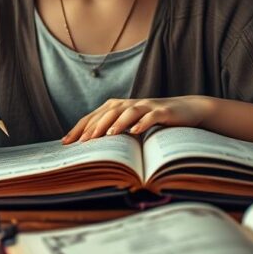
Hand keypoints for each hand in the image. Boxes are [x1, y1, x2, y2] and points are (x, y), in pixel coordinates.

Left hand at [62, 96, 213, 143]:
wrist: (186, 110)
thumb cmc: (154, 120)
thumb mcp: (131, 125)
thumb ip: (114, 132)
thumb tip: (90, 149)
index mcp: (118, 107)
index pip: (93, 116)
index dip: (79, 128)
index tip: (65, 142)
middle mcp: (129, 104)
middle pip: (108, 112)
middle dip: (95, 127)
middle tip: (84, 142)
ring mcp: (146, 106)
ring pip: (128, 112)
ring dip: (117, 123)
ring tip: (108, 135)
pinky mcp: (162, 111)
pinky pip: (151, 116)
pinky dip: (143, 122)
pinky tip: (136, 131)